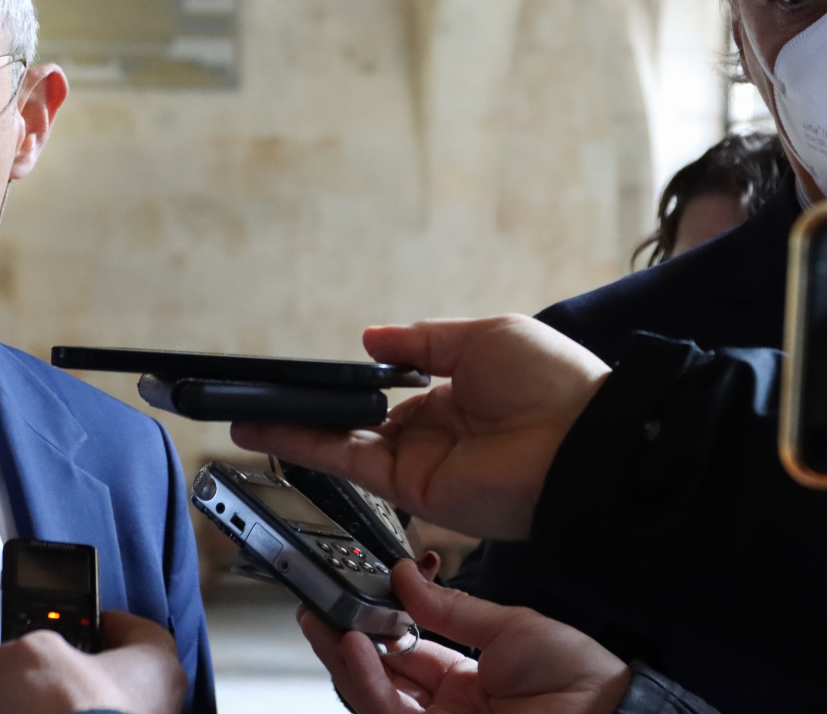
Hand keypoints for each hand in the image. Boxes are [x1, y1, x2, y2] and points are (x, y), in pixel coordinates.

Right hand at [0, 610, 185, 713]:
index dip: (96, 621)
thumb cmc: (77, 713)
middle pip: (79, 681)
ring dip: (6, 709)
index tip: (67, 620)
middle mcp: (141, 709)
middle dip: (28, 676)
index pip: (132, 631)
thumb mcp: (27, 658)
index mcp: (152, 668)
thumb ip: (0, 656)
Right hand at [232, 315, 609, 538]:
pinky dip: (308, 447)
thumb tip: (371, 338)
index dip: (349, 386)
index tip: (309, 377)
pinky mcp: (414, 489)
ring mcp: (422, 464)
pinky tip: (271, 430)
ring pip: (343, 447)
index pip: (389, 395)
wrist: (585, 442)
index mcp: (455, 395)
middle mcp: (434, 433)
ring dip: (292, 431)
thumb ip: (423, 341)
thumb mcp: (484, 337)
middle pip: (357, 424)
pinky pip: (350, 465)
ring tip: (241, 416)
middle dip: (309, 413)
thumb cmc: (554, 384)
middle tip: (258, 400)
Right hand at [299, 561, 629, 713]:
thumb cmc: (578, 677)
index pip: (406, 652)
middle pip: (380, 678)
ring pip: (374, 698)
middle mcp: (449, 708)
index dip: (377, 626)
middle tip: (318, 608)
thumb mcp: (510, 626)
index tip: (354, 595)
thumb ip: (449, 606)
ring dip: (345, 660)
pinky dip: (367, 680)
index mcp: (470, 679)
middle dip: (344, 643)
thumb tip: (404, 576)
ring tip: (325, 621)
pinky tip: (354, 646)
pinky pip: (388, 711)